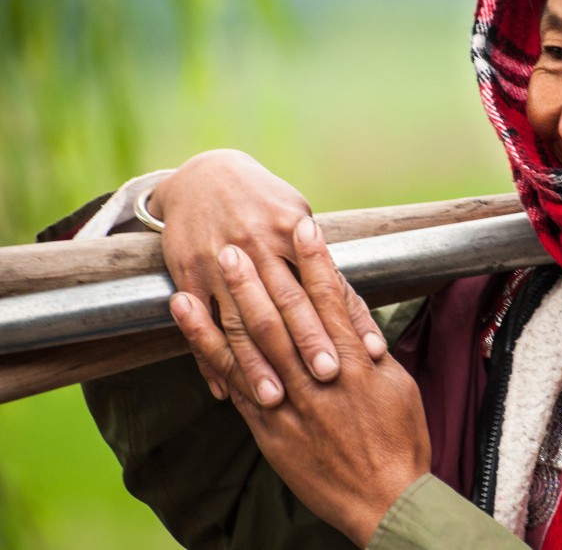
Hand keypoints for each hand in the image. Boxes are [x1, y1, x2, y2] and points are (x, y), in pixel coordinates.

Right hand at [150, 149, 386, 405]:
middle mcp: (254, 244)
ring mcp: (216, 259)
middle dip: (305, 342)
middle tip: (326, 379)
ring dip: (256, 363)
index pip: (321, 282)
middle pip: (283, 303)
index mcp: (289, 229)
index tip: (363, 353)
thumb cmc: (264, 202)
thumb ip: (320, 260)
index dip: (342, 318)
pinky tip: (223, 390)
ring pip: (239, 321)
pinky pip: (200, 322)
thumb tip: (350, 305)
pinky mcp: (186, 272)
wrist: (203, 175)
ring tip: (274, 398)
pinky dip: (209, 358)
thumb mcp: (296, 216)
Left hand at [170, 217, 429, 545]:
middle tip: (242, 238)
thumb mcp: (398, 384)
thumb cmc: (400, 440)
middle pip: (284, 312)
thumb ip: (369, 347)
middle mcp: (319, 375)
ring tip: (216, 262)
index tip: (302, 226)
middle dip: (262, 271)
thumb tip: (351, 312)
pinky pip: (231, 379)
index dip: (316, 259)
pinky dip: (207, 345)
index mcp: (355, 361)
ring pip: (253, 339)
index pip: (332, 297)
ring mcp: (290, 401)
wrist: (385, 497)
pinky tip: (189, 318)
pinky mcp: (268, 426)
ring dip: (232, 296)